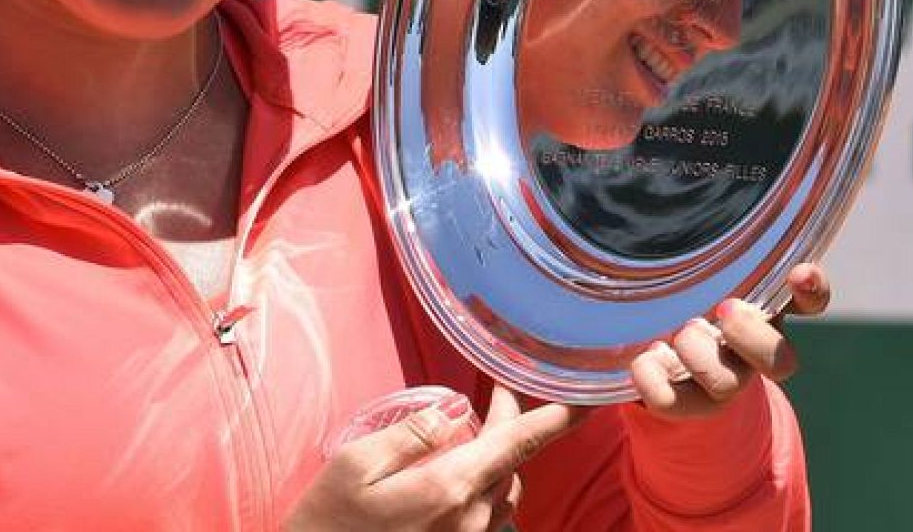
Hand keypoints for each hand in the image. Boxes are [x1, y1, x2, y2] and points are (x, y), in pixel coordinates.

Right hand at [286, 384, 584, 530]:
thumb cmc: (328, 521)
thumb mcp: (357, 463)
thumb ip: (412, 434)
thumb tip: (453, 413)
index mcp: (449, 487)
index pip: (518, 443)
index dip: (556, 417)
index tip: (585, 396)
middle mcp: (470, 519)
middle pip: (510, 462)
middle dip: (510, 426)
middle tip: (495, 394)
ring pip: (502, 490)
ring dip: (496, 459)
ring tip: (471, 435)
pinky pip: (484, 515)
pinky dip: (479, 488)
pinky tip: (451, 478)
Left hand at [629, 262, 831, 420]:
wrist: (667, 364)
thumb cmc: (687, 296)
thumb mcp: (699, 267)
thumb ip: (703, 242)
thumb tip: (673, 165)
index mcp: (765, 311)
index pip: (809, 301)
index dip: (811, 291)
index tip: (801, 272)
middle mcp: (752, 351)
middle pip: (781, 361)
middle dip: (752, 336)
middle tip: (725, 310)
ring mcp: (721, 381)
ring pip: (727, 383)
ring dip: (700, 356)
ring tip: (679, 334)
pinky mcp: (685, 403)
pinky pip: (672, 402)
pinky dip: (653, 379)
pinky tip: (644, 360)